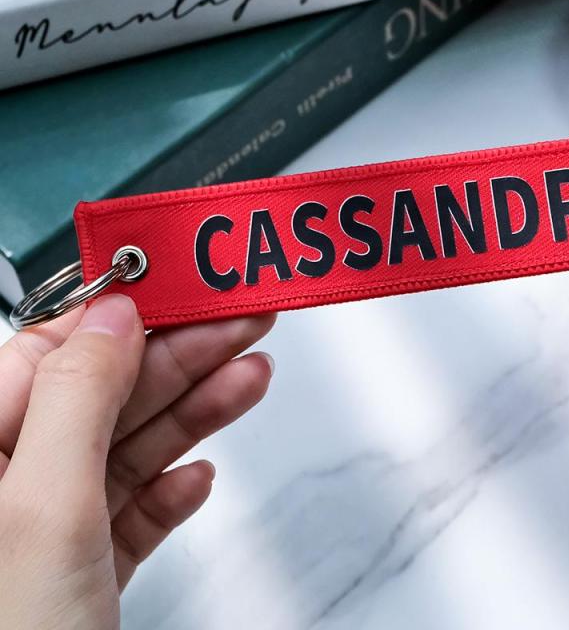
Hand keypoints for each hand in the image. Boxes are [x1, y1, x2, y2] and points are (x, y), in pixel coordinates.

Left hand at [0, 295, 274, 628]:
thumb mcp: (40, 508)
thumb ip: (77, 398)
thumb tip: (115, 315)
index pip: (51, 349)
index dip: (125, 310)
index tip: (189, 284)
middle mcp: (1, 484)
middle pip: (104, 393)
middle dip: (183, 355)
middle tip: (247, 321)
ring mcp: (43, 532)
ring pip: (128, 447)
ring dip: (197, 410)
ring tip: (254, 377)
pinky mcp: (80, 574)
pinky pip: (132, 512)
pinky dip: (173, 489)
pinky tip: (202, 477)